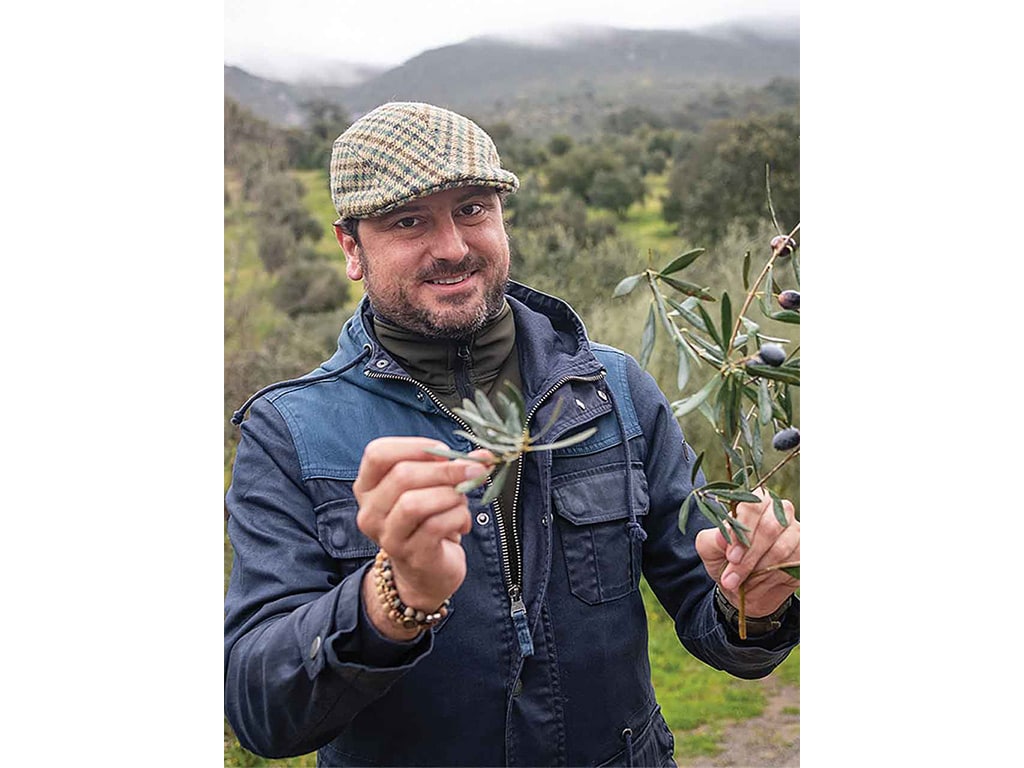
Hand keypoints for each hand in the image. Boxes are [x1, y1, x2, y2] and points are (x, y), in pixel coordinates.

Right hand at [353, 437, 488, 637]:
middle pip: (402, 475)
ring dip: (450, 496)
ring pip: (414, 503)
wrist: (425, 574)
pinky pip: (436, 526)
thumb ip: (452, 466)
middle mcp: (370, 512)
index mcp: (368, 487)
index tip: (443, 451)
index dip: (413, 446)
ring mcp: (388, 536)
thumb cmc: (428, 521)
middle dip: (445, 469)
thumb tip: (486, 455)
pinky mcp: (411, 555)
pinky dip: (458, 517)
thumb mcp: (432, 488)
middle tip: (473, 470)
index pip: (377, 453)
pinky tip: (463, 523)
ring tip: (462, 502)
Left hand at [695, 488, 799, 616]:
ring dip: (758, 571)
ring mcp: (796, 532)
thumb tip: (722, 534)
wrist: (742, 587)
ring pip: (782, 549)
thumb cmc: (724, 559)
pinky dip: (772, 578)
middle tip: (730, 578)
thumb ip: (713, 540)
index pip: (753, 506)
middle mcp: (780, 511)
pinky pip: (794, 565)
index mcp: (755, 502)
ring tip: (739, 585)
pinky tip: (758, 584)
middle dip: (748, 557)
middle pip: (769, 528)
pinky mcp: (805, 553)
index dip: (743, 530)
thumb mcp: (710, 549)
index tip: (731, 556)